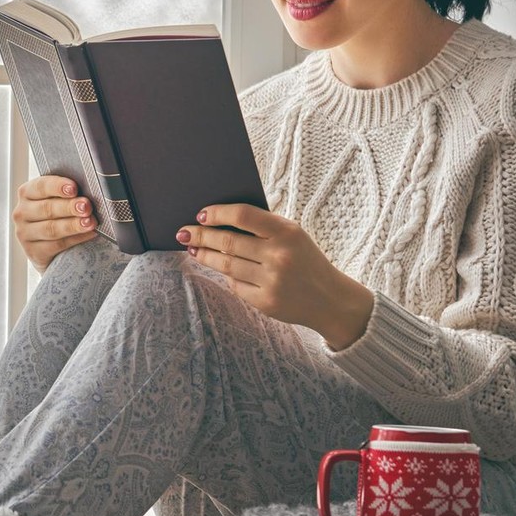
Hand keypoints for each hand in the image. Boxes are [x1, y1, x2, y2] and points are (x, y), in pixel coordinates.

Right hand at [13, 174, 100, 273]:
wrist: (48, 246)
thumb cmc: (57, 215)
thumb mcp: (57, 199)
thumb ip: (67, 194)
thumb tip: (87, 191)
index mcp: (27, 193)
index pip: (41, 186)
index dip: (58, 186)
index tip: (74, 188)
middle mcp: (22, 212)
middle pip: (47, 208)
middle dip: (70, 207)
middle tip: (86, 206)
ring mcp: (25, 234)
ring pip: (52, 228)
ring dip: (74, 225)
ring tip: (90, 222)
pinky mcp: (33, 252)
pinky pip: (57, 245)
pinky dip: (76, 239)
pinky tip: (89, 234)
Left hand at [175, 203, 374, 349]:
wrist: (331, 300)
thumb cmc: (306, 261)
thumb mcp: (294, 236)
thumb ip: (263, 228)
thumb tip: (219, 222)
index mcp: (287, 232)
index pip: (243, 215)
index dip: (217, 213)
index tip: (201, 214)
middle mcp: (279, 256)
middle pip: (228, 242)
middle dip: (201, 235)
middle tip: (184, 232)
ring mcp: (271, 281)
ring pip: (225, 265)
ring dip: (204, 255)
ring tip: (193, 248)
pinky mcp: (266, 302)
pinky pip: (235, 285)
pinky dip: (225, 276)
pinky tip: (217, 268)